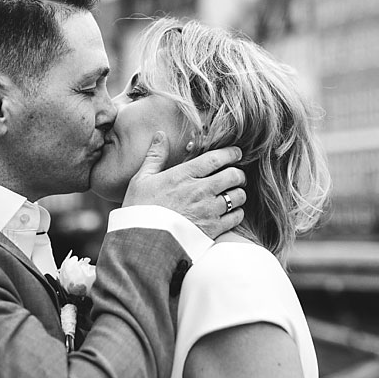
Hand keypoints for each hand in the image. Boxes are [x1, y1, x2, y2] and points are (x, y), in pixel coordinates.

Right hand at [123, 131, 246, 238]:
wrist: (141, 242)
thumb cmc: (139, 209)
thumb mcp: (141, 179)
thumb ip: (155, 156)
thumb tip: (160, 135)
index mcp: (184, 175)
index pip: (216, 158)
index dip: (231, 153)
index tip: (236, 153)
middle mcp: (200, 191)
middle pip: (233, 175)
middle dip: (238, 173)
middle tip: (235, 175)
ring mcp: (208, 211)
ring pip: (238, 196)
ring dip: (238, 193)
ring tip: (232, 194)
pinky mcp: (212, 229)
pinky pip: (236, 217)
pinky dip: (236, 213)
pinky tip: (229, 212)